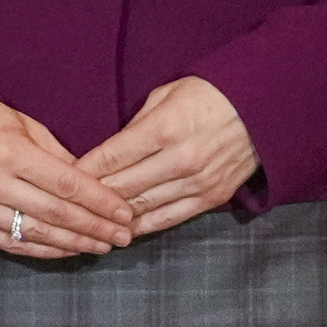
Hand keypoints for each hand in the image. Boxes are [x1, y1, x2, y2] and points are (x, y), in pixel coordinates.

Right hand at [0, 90, 125, 262]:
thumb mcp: (24, 125)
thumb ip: (58, 157)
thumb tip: (92, 187)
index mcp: (8, 152)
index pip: (67, 185)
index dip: (101, 202)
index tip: (125, 212)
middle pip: (55, 214)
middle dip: (95, 227)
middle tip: (123, 235)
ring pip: (34, 234)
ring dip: (73, 243)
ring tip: (102, 245)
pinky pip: (10, 243)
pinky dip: (42, 249)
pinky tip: (67, 249)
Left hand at [80, 73, 259, 237]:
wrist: (265, 107)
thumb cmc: (209, 95)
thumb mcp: (166, 95)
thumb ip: (135, 125)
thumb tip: (108, 152)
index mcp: (164, 129)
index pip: (111, 156)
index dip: (82, 171)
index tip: (61, 180)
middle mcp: (180, 160)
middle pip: (122, 187)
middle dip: (90, 198)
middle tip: (67, 206)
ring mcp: (198, 182)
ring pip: (143, 207)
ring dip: (113, 218)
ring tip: (89, 223)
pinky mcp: (213, 196)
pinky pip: (170, 218)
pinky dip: (144, 227)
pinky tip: (123, 231)